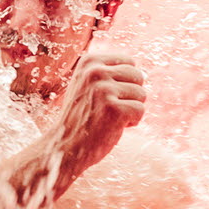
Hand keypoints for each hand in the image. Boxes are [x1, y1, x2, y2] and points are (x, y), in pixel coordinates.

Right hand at [43, 54, 145, 192]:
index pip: (129, 62)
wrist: (65, 146)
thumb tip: (143, 72)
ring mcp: (104, 90)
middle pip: (138, 76)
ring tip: (108, 118)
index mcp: (89, 61)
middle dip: (130, 95)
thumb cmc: (82, 117)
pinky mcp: (113, 109)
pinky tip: (112, 127)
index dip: (124, 82)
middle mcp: (95, 71)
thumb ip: (110, 73)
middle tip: (108, 109)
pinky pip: (140, 110)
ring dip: (130, 109)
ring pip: (142, 94)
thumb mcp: (88, 85)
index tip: (105, 96)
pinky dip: (131, 122)